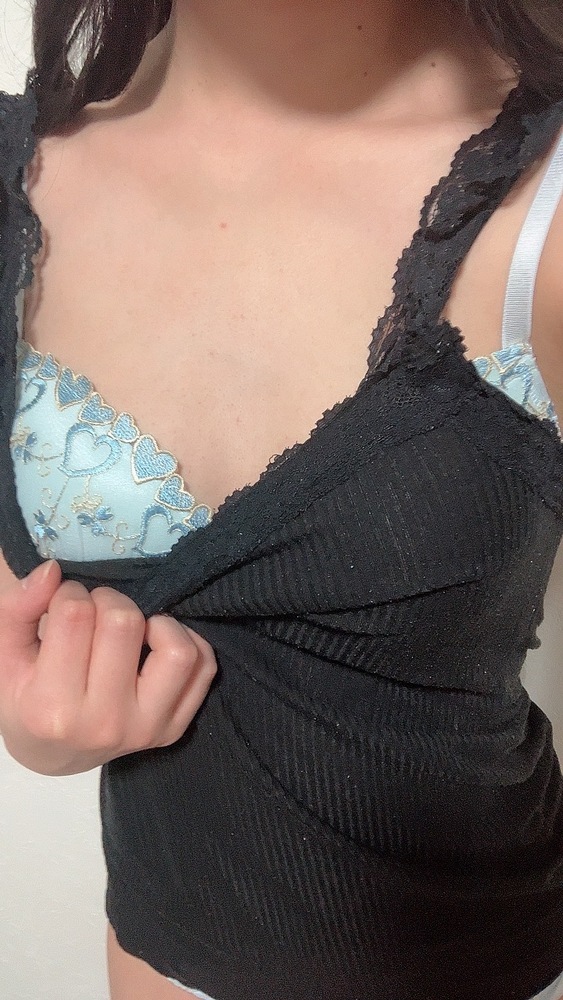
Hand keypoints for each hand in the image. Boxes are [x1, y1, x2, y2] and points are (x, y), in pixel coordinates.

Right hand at [0, 560, 216, 774]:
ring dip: (155, 621)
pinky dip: (186, 640)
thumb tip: (53, 570)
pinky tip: (156, 641)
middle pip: (125, 623)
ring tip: (132, 626)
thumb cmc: (26, 697)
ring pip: (177, 649)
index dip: (69, 593)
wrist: (55, 754)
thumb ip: (18, 609)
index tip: (63, 603)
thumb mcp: (7, 656)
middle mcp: (103, 723)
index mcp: (51, 708)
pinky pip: (204, 667)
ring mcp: (145, 729)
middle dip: (108, 601)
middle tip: (95, 612)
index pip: (75, 614)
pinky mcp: (174, 728)